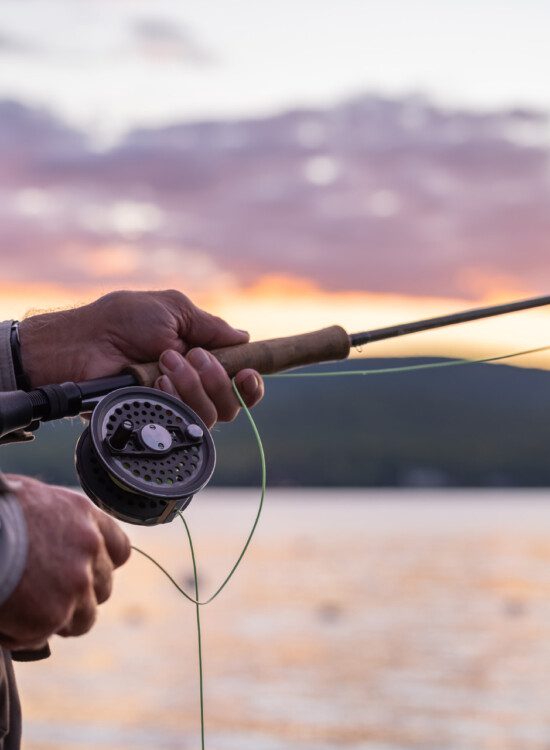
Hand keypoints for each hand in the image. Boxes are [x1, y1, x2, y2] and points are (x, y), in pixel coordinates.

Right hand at [0, 475, 129, 650]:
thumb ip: (57, 526)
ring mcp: (76, 583)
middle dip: (79, 597)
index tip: (83, 573)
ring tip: (22, 611)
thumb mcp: (33, 501)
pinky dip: (18, 635)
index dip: (100, 566)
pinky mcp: (53, 615)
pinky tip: (1, 616)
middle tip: (43, 596)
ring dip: (57, 621)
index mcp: (84, 516)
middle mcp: (89, 548)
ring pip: (82, 620)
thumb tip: (53, 549)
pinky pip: (40, 636)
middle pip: (103, 588)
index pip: (118, 549)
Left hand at [18, 289, 263, 425]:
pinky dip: (177, 397)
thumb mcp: (174, 310)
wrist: (85, 340)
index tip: (246, 374)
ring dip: (194, 385)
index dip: (251, 384)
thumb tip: (245, 337)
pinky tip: (157, 381)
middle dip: (217, 378)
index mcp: (201, 359)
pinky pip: (184, 422)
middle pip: (232, 404)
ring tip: (166, 361)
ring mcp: (173, 406)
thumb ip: (211, 326)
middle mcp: (192, 387)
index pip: (239, 383)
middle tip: (191, 355)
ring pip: (212, 416)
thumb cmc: (122, 320)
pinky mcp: (155, 419)